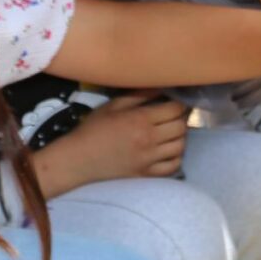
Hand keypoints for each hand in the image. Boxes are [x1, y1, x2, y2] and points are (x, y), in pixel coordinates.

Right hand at [46, 94, 187, 186]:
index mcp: (140, 119)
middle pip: (181, 127)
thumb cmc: (94, 128)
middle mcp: (148, 139)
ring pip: (180, 146)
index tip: (176, 100)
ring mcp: (149, 159)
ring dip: (180, 136)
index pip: (175, 109)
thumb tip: (162, 85)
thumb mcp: (114, 105)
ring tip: (171, 131)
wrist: (79, 159)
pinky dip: (175, 157)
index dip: (179, 103)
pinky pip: (172, 166)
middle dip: (181, 118)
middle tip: (174, 114)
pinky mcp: (146, 174)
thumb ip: (140, 95)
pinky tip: (169, 150)